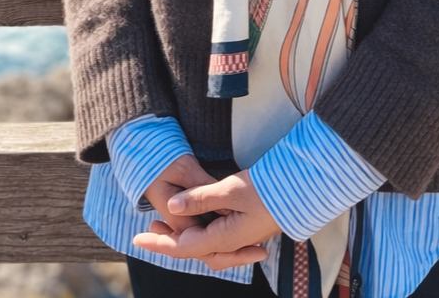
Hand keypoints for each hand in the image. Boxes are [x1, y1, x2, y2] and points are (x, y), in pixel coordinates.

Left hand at [132, 169, 281, 270]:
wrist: (301, 189)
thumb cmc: (268, 188)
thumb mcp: (230, 189)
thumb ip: (200, 198)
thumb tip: (172, 206)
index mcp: (224, 239)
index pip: (183, 247)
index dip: (159, 244)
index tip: (137, 240)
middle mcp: (231, 244)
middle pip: (193, 250)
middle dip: (169, 242)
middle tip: (150, 229)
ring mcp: (240, 239)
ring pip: (205, 246)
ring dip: (185, 237)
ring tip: (167, 224)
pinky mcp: (246, 231)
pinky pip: (218, 240)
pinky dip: (202, 233)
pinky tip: (197, 223)